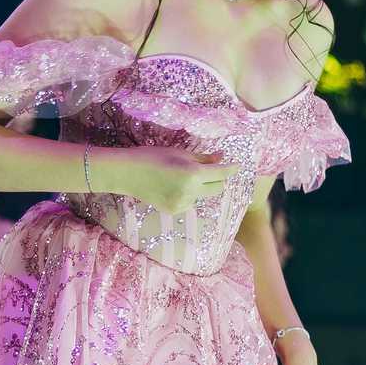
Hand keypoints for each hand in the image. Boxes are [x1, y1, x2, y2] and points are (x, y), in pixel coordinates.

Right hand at [117, 146, 241, 215]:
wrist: (128, 174)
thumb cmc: (153, 157)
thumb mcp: (180, 153)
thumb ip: (203, 159)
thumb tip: (221, 158)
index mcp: (193, 174)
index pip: (221, 173)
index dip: (231, 169)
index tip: (238, 166)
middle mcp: (191, 191)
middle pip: (217, 188)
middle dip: (218, 179)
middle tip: (211, 170)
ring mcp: (182, 204)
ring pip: (203, 196)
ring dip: (201, 187)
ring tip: (183, 177)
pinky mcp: (174, 211)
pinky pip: (190, 202)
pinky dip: (189, 195)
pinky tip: (173, 187)